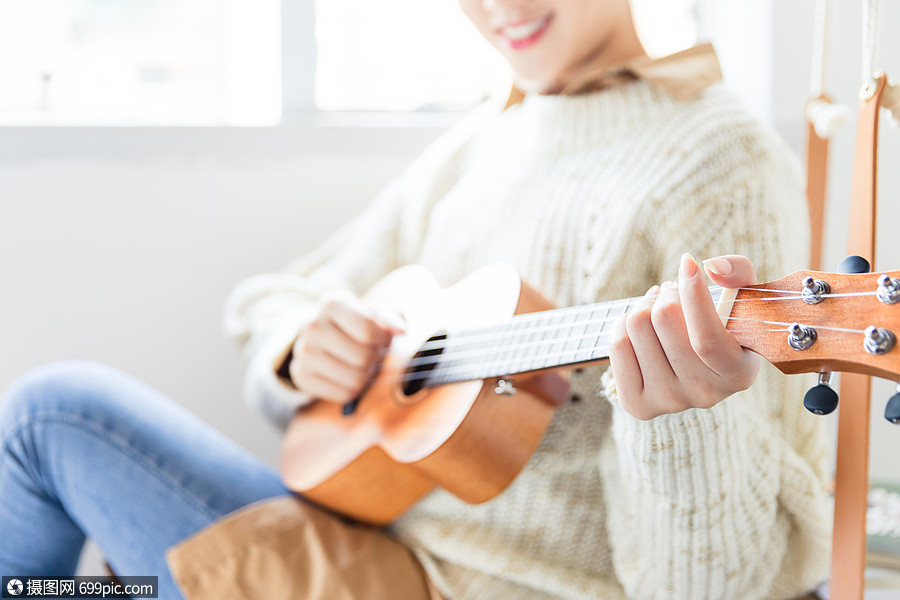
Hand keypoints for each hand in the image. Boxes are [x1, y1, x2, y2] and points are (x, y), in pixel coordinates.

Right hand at [289, 290, 403, 403]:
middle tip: (371, 354)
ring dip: (365, 376)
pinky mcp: (302, 376)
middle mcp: (313, 325)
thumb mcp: (372, 314)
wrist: (320, 337)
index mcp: (332, 303)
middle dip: (375, 359)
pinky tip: (347, 377)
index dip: (383, 340)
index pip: (368, 330)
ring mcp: (304, 352)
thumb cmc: (354, 325)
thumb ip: (390, 319)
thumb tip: (401, 330)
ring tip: (360, 365)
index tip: (381, 339)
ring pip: (354, 379)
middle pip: (363, 357)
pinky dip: (353, 390)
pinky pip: (343, 394)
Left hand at [608, 254, 759, 420]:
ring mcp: (669, 402)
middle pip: (663, 320)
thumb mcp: (743, 300)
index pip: (707, 338)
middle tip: (671, 292)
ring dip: (644, 306)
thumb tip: (710, 266)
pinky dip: (623, 323)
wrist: (693, 370)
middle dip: (666, 294)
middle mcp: (705, 395)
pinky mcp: (638, 404)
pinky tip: (639, 326)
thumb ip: (739, 274)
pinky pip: (617, 345)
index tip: (688, 263)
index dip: (694, 295)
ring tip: (657, 309)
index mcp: (738, 374)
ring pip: (637, 326)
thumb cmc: (722, 326)